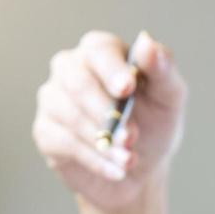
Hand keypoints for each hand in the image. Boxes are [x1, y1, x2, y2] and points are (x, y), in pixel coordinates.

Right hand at [32, 30, 185, 213]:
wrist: (138, 170)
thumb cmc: (153, 124)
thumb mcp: (169, 98)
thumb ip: (163, 70)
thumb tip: (147, 44)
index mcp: (101, 52)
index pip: (99, 50)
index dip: (112, 70)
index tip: (127, 89)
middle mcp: (70, 68)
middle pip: (78, 82)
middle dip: (107, 112)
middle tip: (130, 137)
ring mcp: (53, 99)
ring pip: (70, 115)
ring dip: (103, 142)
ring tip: (129, 160)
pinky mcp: (45, 132)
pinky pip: (65, 143)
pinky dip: (95, 160)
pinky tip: (116, 170)